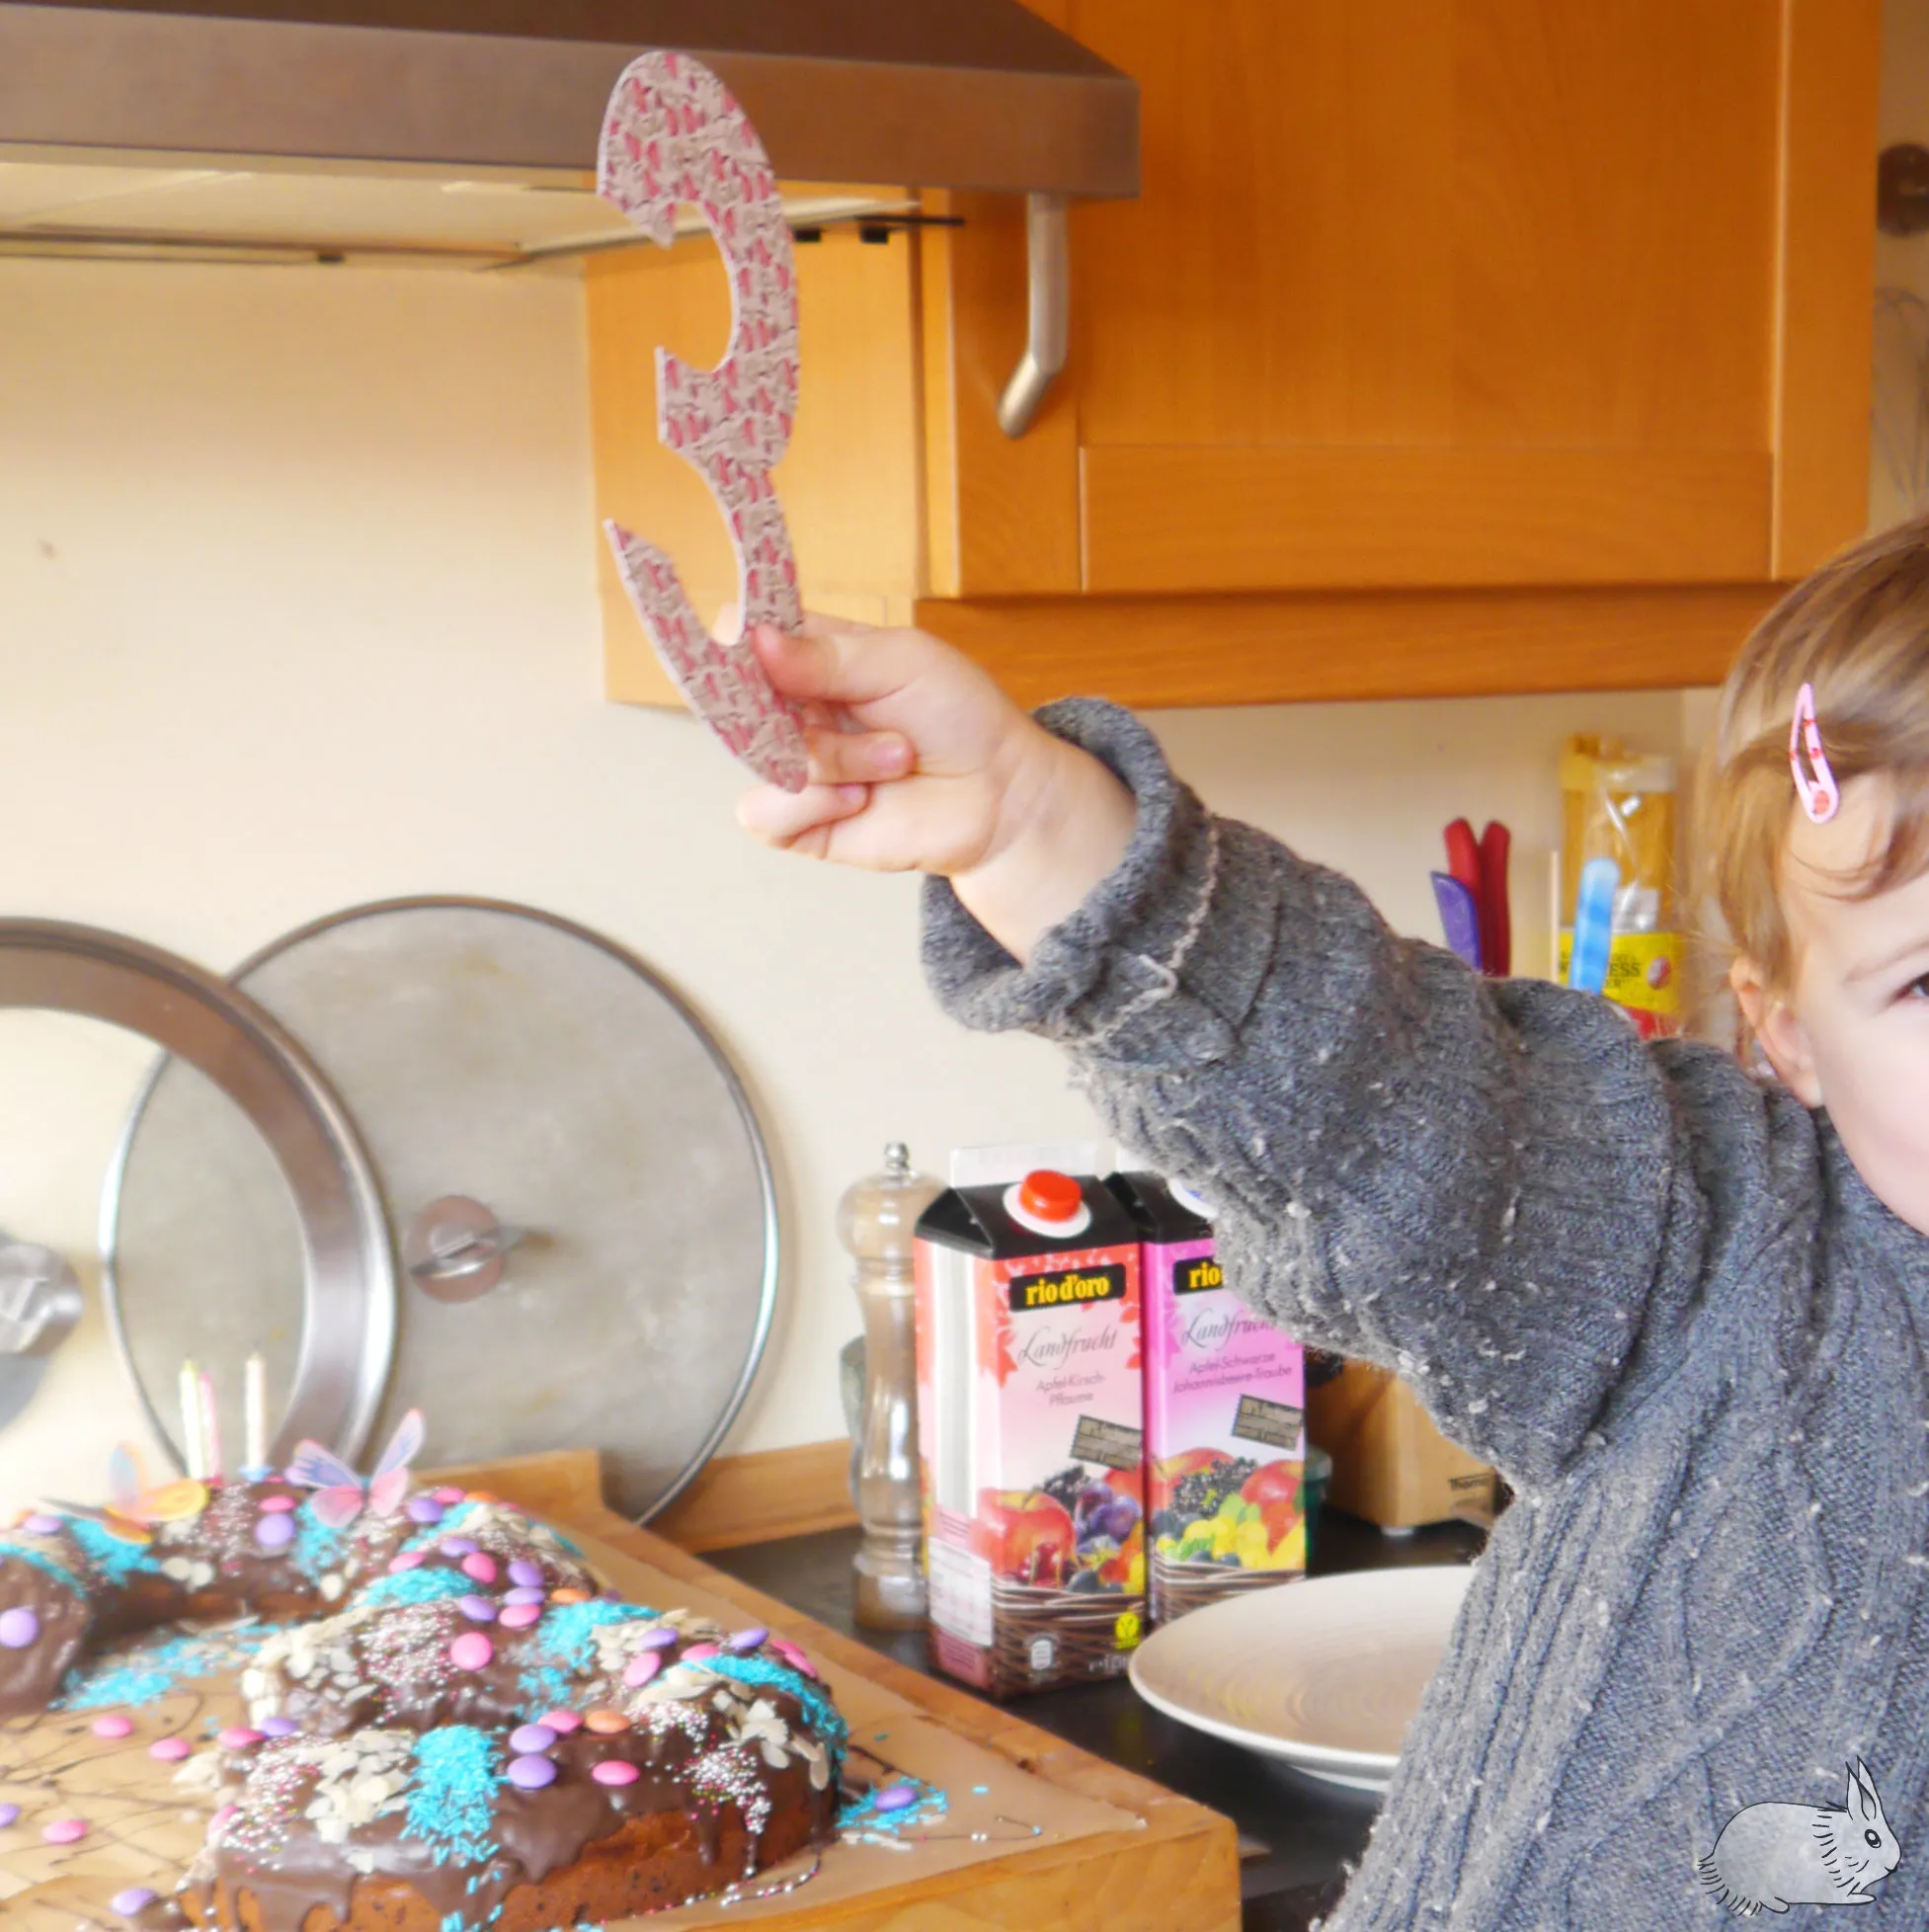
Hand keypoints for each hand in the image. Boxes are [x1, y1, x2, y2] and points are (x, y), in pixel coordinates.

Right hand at [735, 614, 1134, 962]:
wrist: (999, 796)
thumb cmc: (961, 717)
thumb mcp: (903, 662)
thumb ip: (826, 655)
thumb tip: (755, 640)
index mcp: (812, 655)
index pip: (739, 633)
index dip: (739, 640)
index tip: (765, 647)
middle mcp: (794, 708)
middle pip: (734, 698)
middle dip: (800, 709)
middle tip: (858, 711)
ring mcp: (794, 764)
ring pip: (760, 757)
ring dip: (834, 759)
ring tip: (896, 758)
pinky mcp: (801, 821)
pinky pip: (763, 814)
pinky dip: (813, 805)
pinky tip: (861, 800)